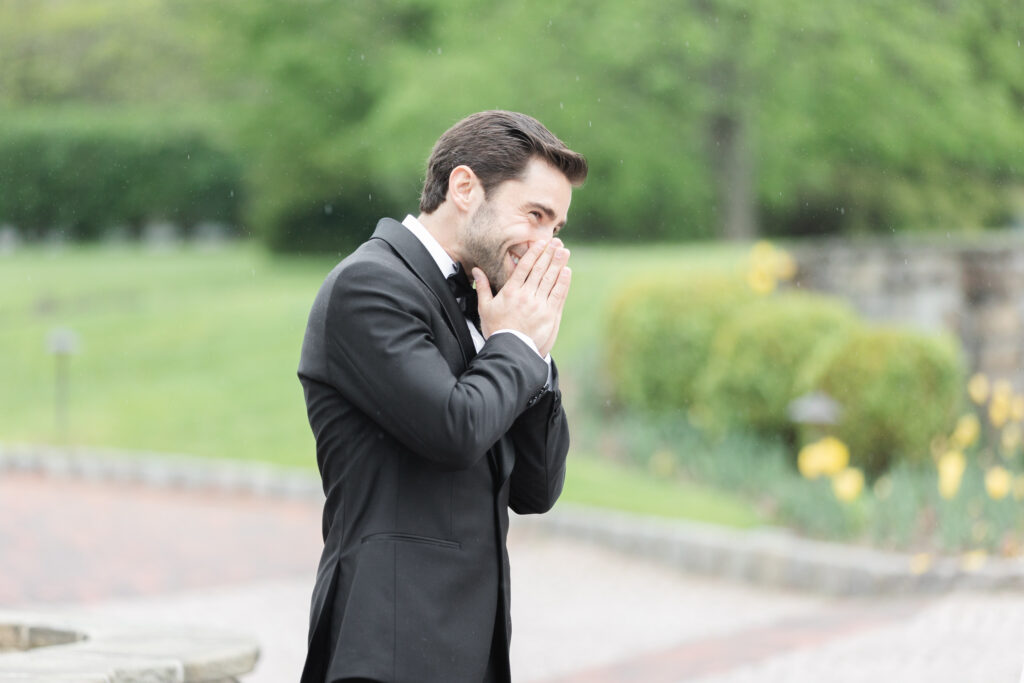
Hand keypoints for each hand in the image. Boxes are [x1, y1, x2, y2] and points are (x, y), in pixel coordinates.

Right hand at [473, 238, 570, 357]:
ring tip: (564, 252)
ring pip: (551, 280)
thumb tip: (477, 270)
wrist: (510, 350)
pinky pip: (558, 295)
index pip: (524, 267)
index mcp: (511, 291)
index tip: (541, 243)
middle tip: (557, 243)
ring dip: (558, 264)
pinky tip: (567, 272)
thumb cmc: (496, 329)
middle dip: (549, 254)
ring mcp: (539, 305)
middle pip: (540, 270)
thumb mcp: (485, 308)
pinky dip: (563, 282)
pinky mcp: (549, 315)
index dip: (534, 253)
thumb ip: (483, 287)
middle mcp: (526, 295)